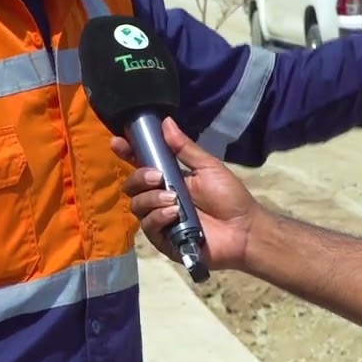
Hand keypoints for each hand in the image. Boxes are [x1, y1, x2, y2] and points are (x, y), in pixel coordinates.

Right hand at [110, 118, 262, 270]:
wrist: (244, 229)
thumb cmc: (229, 197)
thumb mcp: (207, 167)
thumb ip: (184, 148)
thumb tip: (165, 121)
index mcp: (169, 177)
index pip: (141, 163)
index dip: (127, 152)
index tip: (117, 142)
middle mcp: (159, 197)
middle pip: (132, 185)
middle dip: (140, 177)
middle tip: (158, 177)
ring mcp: (160, 219)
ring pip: (137, 205)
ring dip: (151, 199)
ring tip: (173, 200)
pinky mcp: (163, 240)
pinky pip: (148, 226)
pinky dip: (158, 217)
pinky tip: (173, 214)